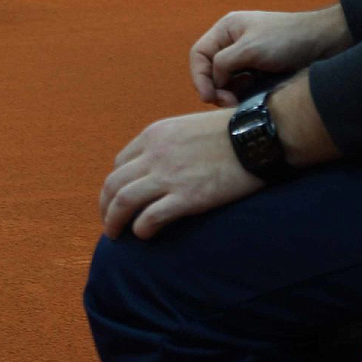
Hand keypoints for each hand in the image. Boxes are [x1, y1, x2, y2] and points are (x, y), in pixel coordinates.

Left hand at [100, 109, 261, 239]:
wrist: (256, 138)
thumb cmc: (230, 131)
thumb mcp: (187, 126)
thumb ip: (170, 143)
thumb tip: (162, 163)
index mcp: (153, 135)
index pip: (120, 163)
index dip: (115, 183)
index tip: (118, 198)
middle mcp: (154, 155)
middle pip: (113, 184)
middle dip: (105, 205)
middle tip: (108, 222)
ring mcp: (169, 176)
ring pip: (123, 202)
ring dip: (114, 221)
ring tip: (115, 235)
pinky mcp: (187, 197)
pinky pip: (151, 217)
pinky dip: (141, 228)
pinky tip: (144, 235)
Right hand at [189, 8, 350, 105]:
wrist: (327, 42)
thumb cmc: (287, 39)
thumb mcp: (250, 49)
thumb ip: (224, 63)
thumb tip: (215, 82)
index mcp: (226, 30)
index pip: (199, 54)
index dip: (199, 77)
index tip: (209, 98)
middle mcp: (233, 42)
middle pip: (210, 69)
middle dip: (214, 88)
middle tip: (227, 103)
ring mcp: (247, 56)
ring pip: (226, 79)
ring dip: (228, 93)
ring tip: (238, 103)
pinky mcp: (261, 69)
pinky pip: (242, 84)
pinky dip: (241, 93)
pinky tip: (249, 99)